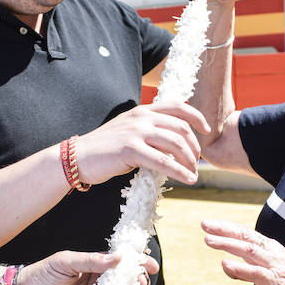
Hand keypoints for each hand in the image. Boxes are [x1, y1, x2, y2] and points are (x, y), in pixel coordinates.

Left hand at [17, 250, 158, 284]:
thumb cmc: (42, 275)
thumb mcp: (66, 262)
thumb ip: (92, 260)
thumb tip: (119, 258)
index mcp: (94, 266)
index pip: (122, 263)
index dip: (138, 263)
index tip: (150, 265)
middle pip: (126, 284)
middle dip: (138, 283)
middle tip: (140, 283)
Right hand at [75, 102, 209, 185]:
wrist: (78, 157)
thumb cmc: (104, 149)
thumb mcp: (128, 131)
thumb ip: (149, 132)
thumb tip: (172, 145)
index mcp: (142, 110)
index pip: (177, 106)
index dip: (196, 116)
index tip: (206, 129)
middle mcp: (141, 117)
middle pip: (181, 127)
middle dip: (194, 146)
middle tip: (197, 162)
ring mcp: (136, 132)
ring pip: (175, 144)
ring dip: (190, 160)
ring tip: (193, 173)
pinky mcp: (131, 149)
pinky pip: (164, 162)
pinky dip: (180, 171)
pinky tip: (188, 179)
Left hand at [201, 218, 284, 284]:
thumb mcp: (268, 273)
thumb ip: (249, 266)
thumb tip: (228, 265)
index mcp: (271, 249)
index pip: (246, 233)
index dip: (227, 227)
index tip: (208, 224)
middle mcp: (273, 253)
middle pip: (246, 236)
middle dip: (224, 229)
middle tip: (204, 224)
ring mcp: (275, 266)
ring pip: (248, 250)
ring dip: (227, 244)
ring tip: (208, 240)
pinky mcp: (277, 282)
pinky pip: (255, 273)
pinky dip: (239, 268)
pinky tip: (225, 265)